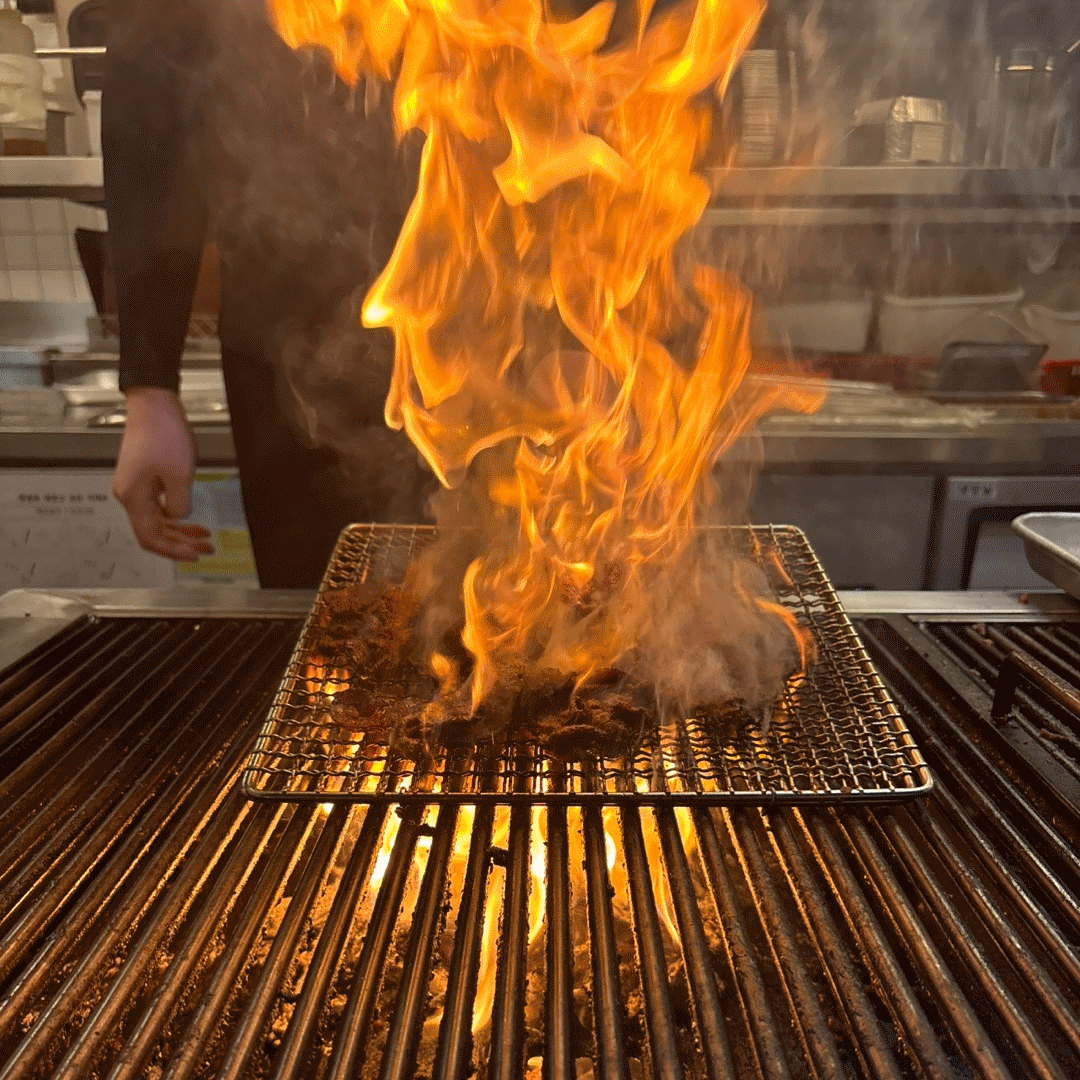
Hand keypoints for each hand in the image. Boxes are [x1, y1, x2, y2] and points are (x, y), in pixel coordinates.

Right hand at [112, 387, 214, 561]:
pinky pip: (157, 506)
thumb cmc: (164, 434)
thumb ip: (179, 504)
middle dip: (179, 542)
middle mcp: (129, 495)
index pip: (150, 537)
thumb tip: (178, 517)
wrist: (154, 404)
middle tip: (206, 548)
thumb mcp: (179, 474)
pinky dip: (174, 514)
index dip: (173, 550)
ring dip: (179, 530)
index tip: (195, 553)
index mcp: (133, 497)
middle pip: (152, 531)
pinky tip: (191, 518)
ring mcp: (135, 486)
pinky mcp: (143, 478)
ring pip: (156, 520)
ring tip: (203, 535)